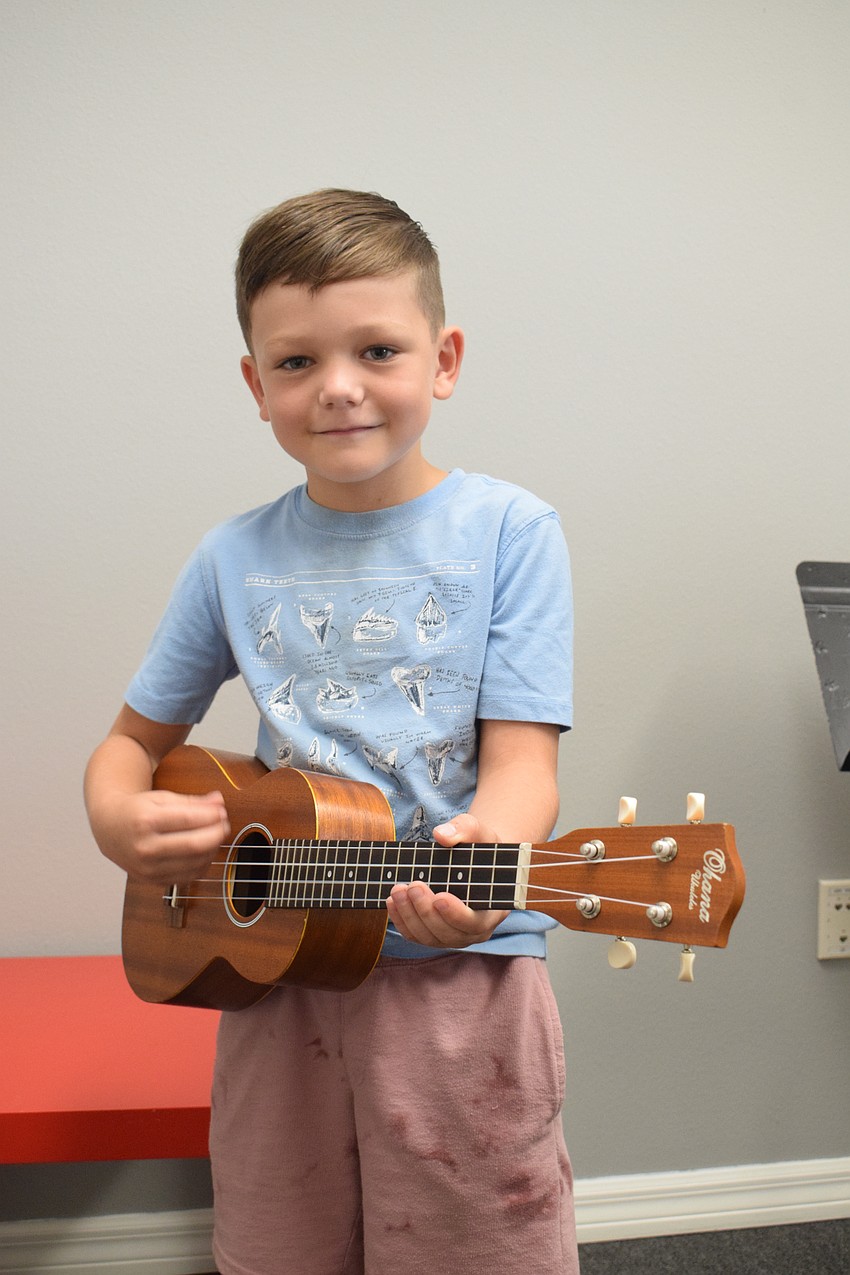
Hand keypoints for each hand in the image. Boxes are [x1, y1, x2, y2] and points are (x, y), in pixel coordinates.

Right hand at [92, 788, 229, 883]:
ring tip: (215, 835)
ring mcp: (148, 868)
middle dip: (217, 833)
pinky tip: (204, 851)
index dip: (212, 815)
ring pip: (195, 863)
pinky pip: (189, 876)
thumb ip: (192, 801)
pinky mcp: (153, 881)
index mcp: (145, 821)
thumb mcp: (161, 798)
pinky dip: (203, 863)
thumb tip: (219, 802)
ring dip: (213, 849)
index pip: (189, 819)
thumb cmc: (137, 810)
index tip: (221, 810)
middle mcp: (145, 847)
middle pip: (195, 845)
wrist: (109, 829)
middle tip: (224, 823)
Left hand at [385, 813, 508, 948]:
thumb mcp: (476, 831)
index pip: (475, 923)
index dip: (456, 914)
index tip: (440, 897)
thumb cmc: (478, 845)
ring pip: (429, 937)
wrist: (470, 858)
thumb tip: (441, 835)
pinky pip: (415, 935)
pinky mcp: (434, 933)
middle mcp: (474, 929)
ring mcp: (453, 935)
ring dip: (410, 915)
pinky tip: (392, 901)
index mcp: (492, 910)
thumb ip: (462, 830)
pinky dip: (401, 920)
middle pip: (448, 933)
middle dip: (426, 911)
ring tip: (398, 889)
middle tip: (414, 886)